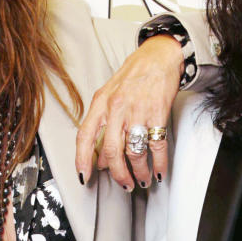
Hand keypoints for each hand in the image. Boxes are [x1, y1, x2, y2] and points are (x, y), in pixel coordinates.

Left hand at [75, 36, 181, 189]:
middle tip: (123, 184)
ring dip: (138, 172)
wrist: (158, 56)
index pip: (85, 136)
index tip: (84, 176)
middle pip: (112, 151)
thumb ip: (102, 124)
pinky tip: (158, 171)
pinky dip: (158, 163)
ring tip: (141, 180)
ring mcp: (137, 111)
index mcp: (101, 103)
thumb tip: (99, 156)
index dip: (82, 159)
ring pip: (134, 152)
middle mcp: (117, 108)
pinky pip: (157, 146)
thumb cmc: (133, 76)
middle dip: (118, 174)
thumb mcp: (110, 95)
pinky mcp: (157, 113)